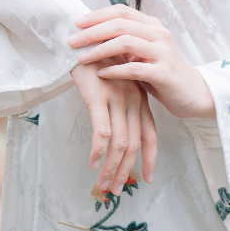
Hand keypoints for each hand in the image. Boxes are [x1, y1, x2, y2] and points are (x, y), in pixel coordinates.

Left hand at [68, 6, 215, 119]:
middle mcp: (159, 34)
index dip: (97, 15)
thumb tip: (90, 33)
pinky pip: (135, 68)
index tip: (77, 23)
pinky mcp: (164, 73)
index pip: (121, 11)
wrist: (190, 92)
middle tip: (72, 41)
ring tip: (82, 58)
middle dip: (92, 32)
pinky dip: (115, 70)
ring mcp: (163, 52)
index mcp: (152, 26)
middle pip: (120, 24)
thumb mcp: (142, 51)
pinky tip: (102, 73)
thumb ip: (124, 40)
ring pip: (126, 43)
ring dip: (100, 50)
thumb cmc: (160, 71)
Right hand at [70, 61, 157, 193]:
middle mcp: (132, 101)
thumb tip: (114, 132)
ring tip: (104, 185)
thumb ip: (118, 104)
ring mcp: (117, 100)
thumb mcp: (113, 83)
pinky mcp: (99, 98)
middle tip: (118, 191)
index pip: (150, 134)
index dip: (150, 158)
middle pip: (135, 144)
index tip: (148, 178)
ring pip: (120, 143)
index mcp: (138, 98)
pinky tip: (93, 163)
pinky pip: (102, 131)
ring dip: (112, 167)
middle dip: (127, 170)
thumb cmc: (93, 61)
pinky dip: (99, 150)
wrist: (79, 39)